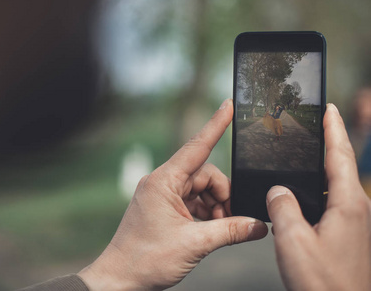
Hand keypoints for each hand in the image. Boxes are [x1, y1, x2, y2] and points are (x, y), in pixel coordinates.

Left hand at [78, 99, 267, 289]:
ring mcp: (162, 195)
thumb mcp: (194, 244)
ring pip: (201, 190)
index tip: (227, 106)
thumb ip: (230, 231)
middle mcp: (162, 183)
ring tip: (217, 231)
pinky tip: (208, 230)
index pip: (196, 146)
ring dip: (215, 208)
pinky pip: (193, 202)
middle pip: (205, 175)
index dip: (215, 125)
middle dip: (222, 197)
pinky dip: (205, 214)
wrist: (120, 279)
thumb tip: (259, 226)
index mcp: (163, 182)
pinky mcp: (164, 207)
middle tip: (230, 222)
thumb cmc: (145, 260)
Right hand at [266, 104, 370, 290]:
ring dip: (324, 166)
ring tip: (308, 155)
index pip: (340, 155)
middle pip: (342, 165)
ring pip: (337, 184)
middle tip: (318, 123)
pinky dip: (319, 189)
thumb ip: (283, 207)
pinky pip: (332, 202)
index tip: (330, 108)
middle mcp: (356, 210)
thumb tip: (278, 191)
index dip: (334, 128)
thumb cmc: (323, 283)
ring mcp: (354, 223)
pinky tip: (303, 196)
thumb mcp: (293, 240)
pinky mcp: (347, 235)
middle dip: (331, 141)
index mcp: (348, 204)